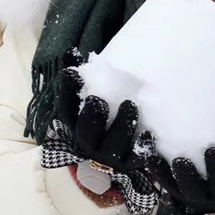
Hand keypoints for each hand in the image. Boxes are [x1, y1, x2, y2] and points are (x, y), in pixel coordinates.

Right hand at [51, 52, 147, 172]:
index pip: (66, 109)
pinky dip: (141, 148)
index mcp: (77, 124)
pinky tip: (148, 134)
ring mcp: (108, 155)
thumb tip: (71, 51)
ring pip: (111, 147)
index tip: (72, 73)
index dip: (67, 92)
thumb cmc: (104, 116)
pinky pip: (135, 160)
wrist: (117, 154)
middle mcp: (89, 142)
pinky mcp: (129, 163)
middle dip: (91, 117)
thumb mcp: (93, 95)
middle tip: (98, 100)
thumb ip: (84, 76)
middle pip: (85, 134)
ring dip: (120, 127)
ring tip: (130, 106)